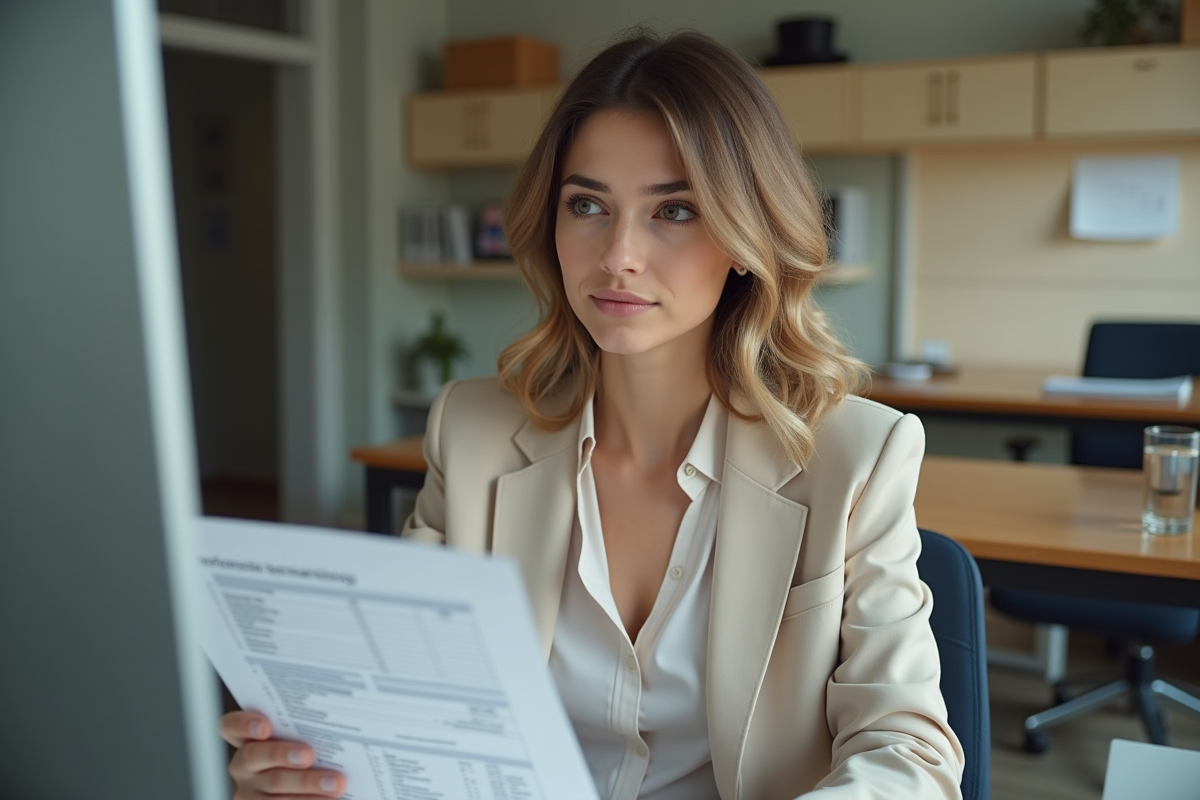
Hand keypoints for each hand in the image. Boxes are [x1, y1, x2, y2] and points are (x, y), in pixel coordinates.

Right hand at [220, 710, 345, 798]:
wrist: (313, 788)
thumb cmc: (313, 756)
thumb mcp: (304, 740)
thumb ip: (308, 729)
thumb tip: (338, 716)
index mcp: (249, 740)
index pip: (231, 726)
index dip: (243, 723)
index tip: (264, 726)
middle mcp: (244, 767)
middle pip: (254, 756)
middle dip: (283, 754)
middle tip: (310, 755)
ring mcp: (249, 793)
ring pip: (274, 786)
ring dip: (306, 784)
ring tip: (335, 784)